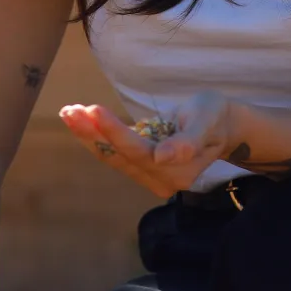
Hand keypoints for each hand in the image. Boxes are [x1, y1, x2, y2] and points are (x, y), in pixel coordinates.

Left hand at [58, 92, 237, 197]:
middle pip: (120, 157)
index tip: (93, 110)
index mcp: (178, 169)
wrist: (222, 127)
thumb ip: (188, 141)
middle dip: (92, 133)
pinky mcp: (142, 170)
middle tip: (69, 110)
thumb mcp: (207, 120)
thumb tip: (162, 158)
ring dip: (88, 136)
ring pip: (113, 157)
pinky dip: (96, 138)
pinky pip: (115, 155)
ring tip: (68, 112)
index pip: (138, 151)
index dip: (114, 132)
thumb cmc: (215, 117)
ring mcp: (151, 178)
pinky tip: (79, 121)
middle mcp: (162, 180)